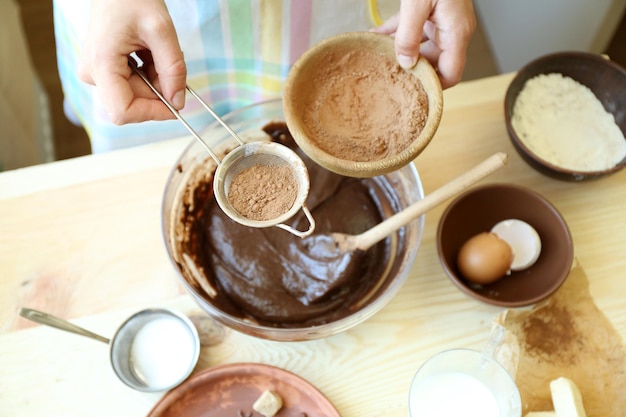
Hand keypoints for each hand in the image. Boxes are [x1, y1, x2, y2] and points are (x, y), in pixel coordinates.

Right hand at [78, 0, 185, 123]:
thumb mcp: (161, 31)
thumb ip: (173, 69)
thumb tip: (178, 102)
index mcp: (101, 64)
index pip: (123, 111)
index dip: (153, 113)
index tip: (177, 104)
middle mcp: (92, 73)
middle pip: (132, 103)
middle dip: (158, 92)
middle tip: (171, 64)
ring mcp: (96, 73)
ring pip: (134, 95)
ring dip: (155, 81)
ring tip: (157, 51)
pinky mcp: (103, 70)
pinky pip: (131, 85)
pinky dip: (149, 75)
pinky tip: (149, 52)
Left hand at [373, 0, 475, 88]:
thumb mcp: (417, 4)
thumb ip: (409, 35)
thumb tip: (406, 63)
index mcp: (456, 34)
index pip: (451, 75)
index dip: (433, 86)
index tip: (412, 93)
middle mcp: (453, 30)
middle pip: (434, 63)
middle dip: (411, 69)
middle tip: (388, 76)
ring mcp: (444, 21)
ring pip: (422, 47)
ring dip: (400, 51)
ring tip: (379, 56)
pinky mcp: (433, 11)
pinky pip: (415, 28)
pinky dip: (397, 33)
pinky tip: (377, 35)